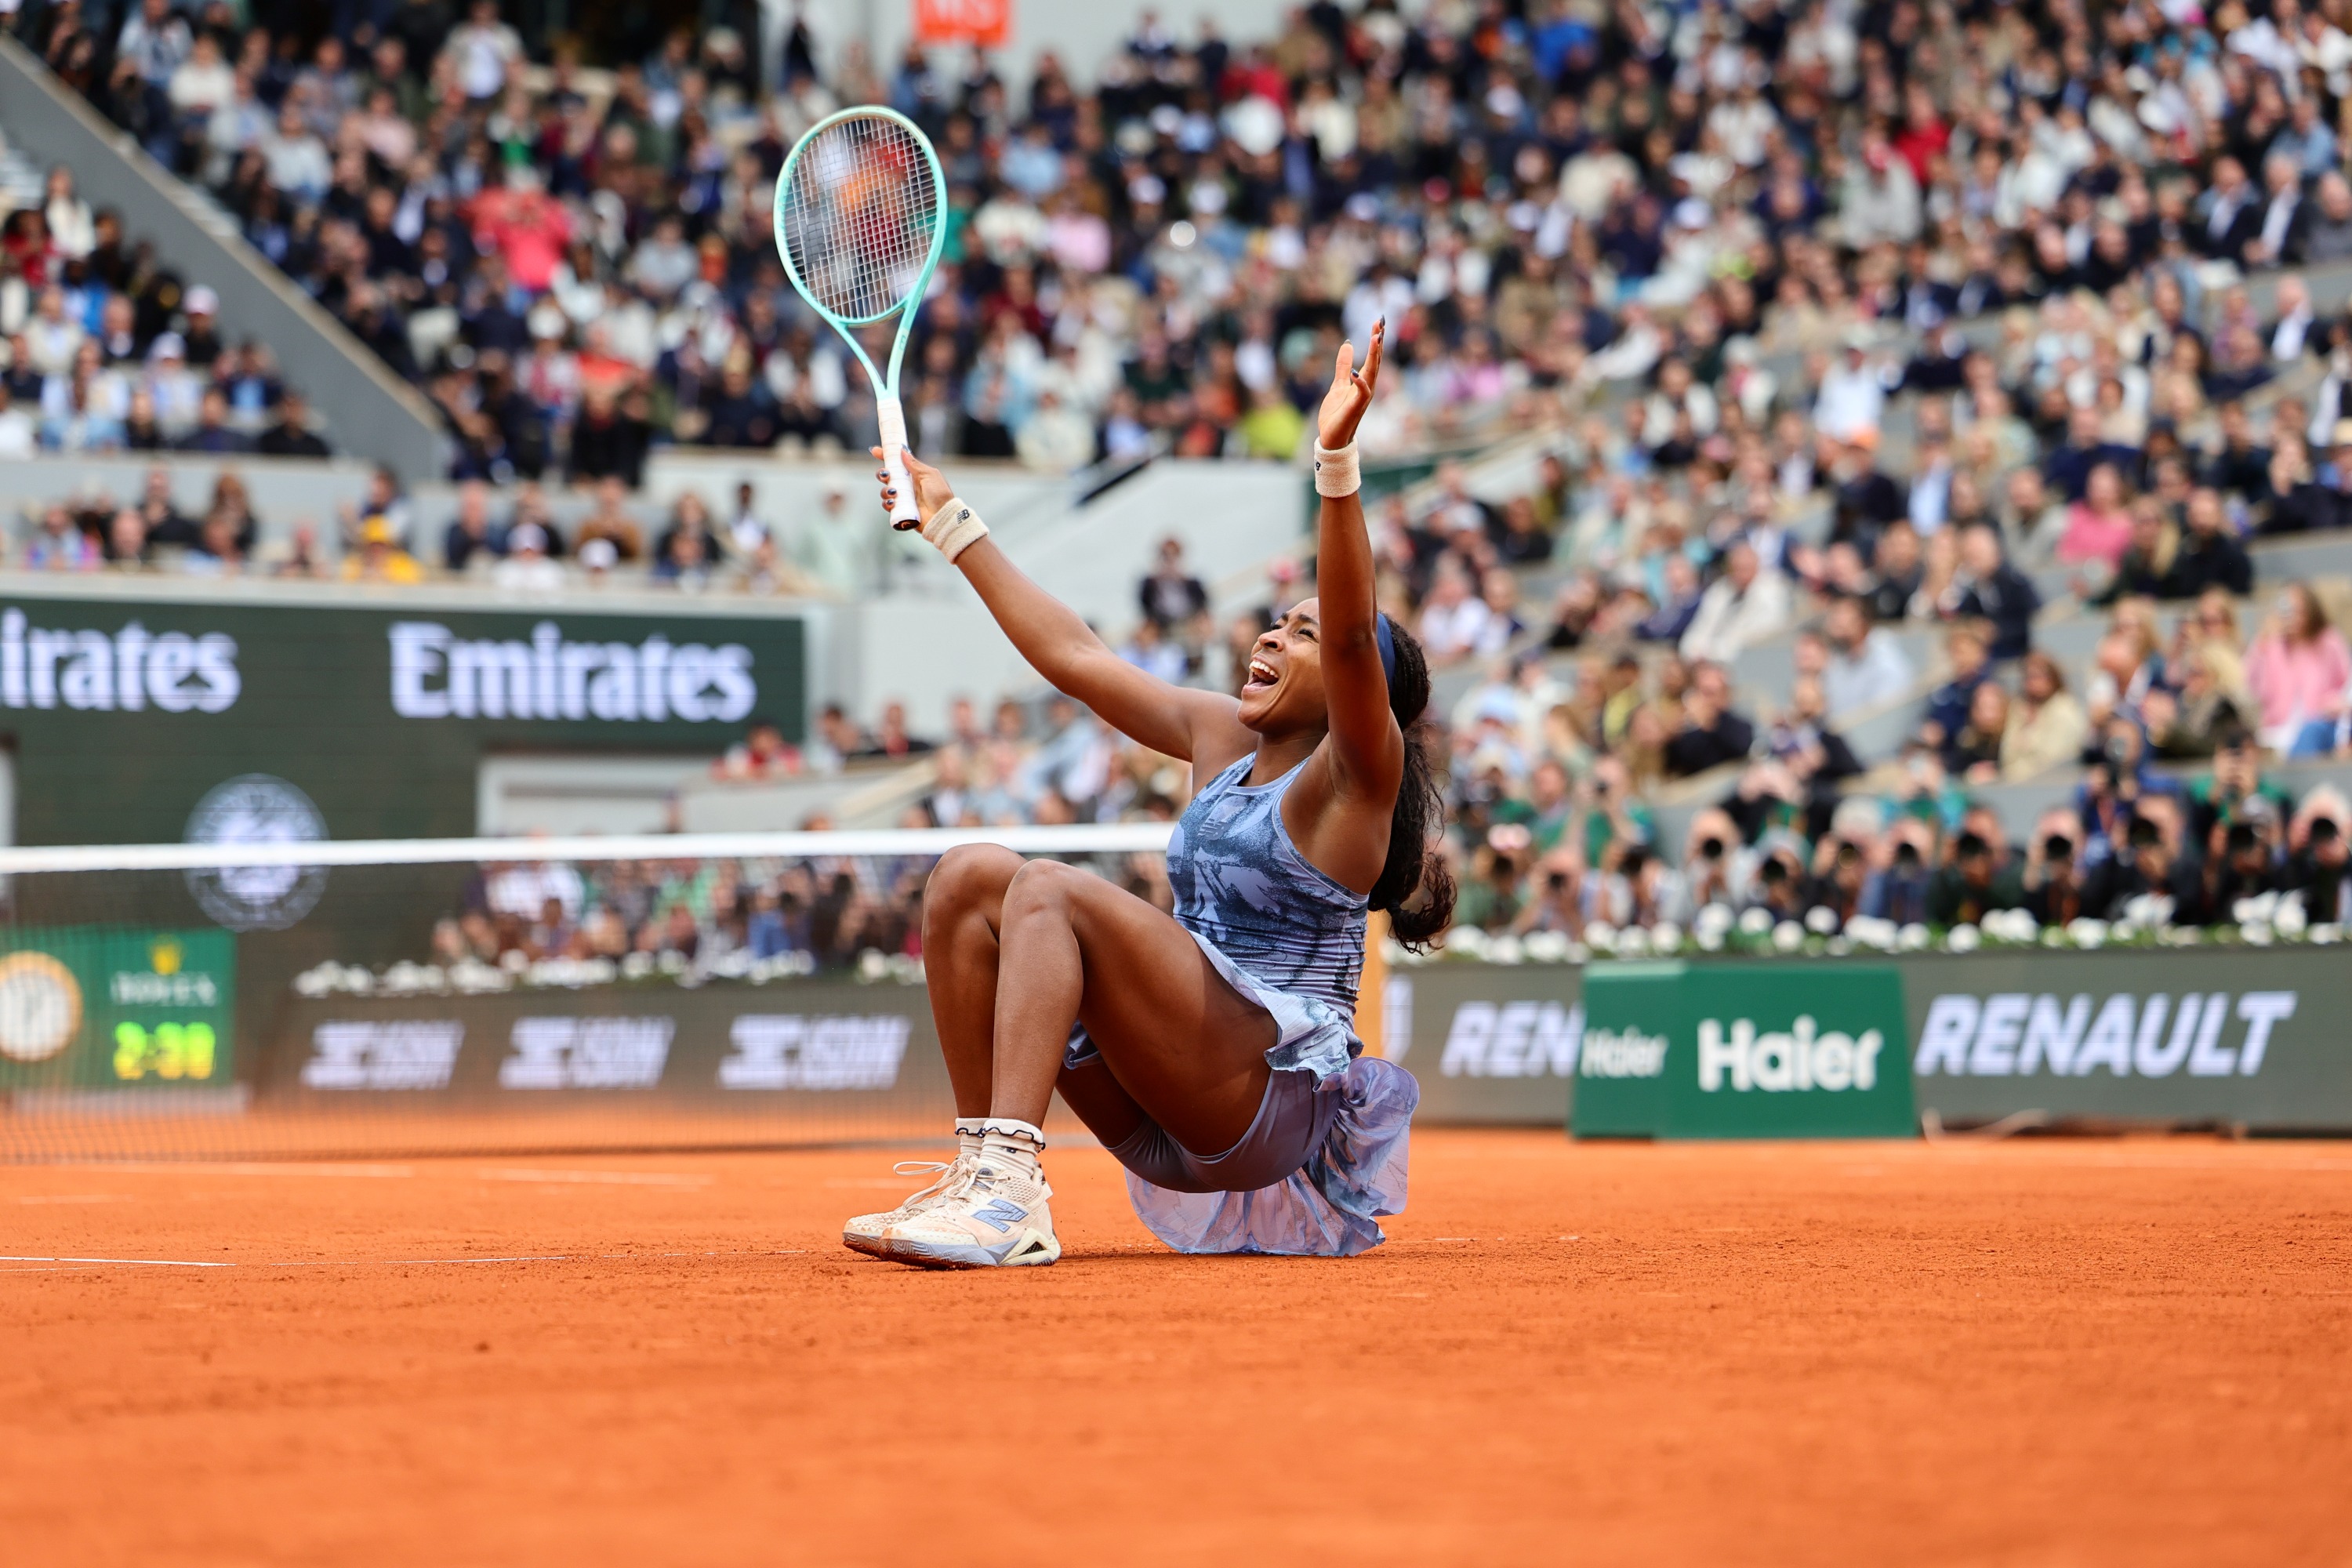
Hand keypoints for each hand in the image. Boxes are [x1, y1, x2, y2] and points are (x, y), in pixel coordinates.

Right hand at [872, 446, 953, 523]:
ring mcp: (903, 498)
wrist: (942, 515)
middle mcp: (907, 485)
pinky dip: (887, 503)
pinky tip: (893, 502)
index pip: (897, 463)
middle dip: (882, 473)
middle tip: (886, 475)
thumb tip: (902, 451)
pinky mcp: (901, 510)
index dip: (885, 457)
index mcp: (914, 475)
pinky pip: (887, 506)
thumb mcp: (929, 474)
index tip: (875, 451)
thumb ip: (914, 464)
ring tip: (894, 492)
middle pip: (887, 476)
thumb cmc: (940, 495)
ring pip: (885, 491)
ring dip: (886, 490)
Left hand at [1317, 318, 1384, 449]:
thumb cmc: (1336, 414)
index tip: (1378, 321)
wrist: (1331, 438)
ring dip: (1375, 356)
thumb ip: (1342, 365)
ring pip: (1372, 373)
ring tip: (1376, 337)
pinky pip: (1362, 393)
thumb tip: (1347, 344)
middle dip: (1378, 342)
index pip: (1372, 357)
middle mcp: (1367, 388)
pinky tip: (1355, 371)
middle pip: (1376, 361)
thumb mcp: (1338, 384)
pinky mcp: (1356, 408)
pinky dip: (1360, 382)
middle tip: (1381, 322)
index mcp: (1363, 382)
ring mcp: (1363, 398)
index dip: (1376, 339)